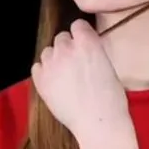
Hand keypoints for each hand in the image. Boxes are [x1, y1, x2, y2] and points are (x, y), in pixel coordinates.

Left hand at [31, 19, 129, 144]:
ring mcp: (51, 64)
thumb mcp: (109, 66)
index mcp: (88, 42)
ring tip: (64, 76)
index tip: (84, 44)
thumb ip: (93, 52)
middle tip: (75, 65)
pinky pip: (37, 67)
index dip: (81, 35)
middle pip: (61, 37)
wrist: (98, 123)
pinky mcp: (40, 81)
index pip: (78, 25)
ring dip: (55, 59)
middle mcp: (67, 49)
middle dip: (67, 48)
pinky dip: (44, 73)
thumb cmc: (111, 99)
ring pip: (47, 52)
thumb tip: (85, 50)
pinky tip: (54, 83)